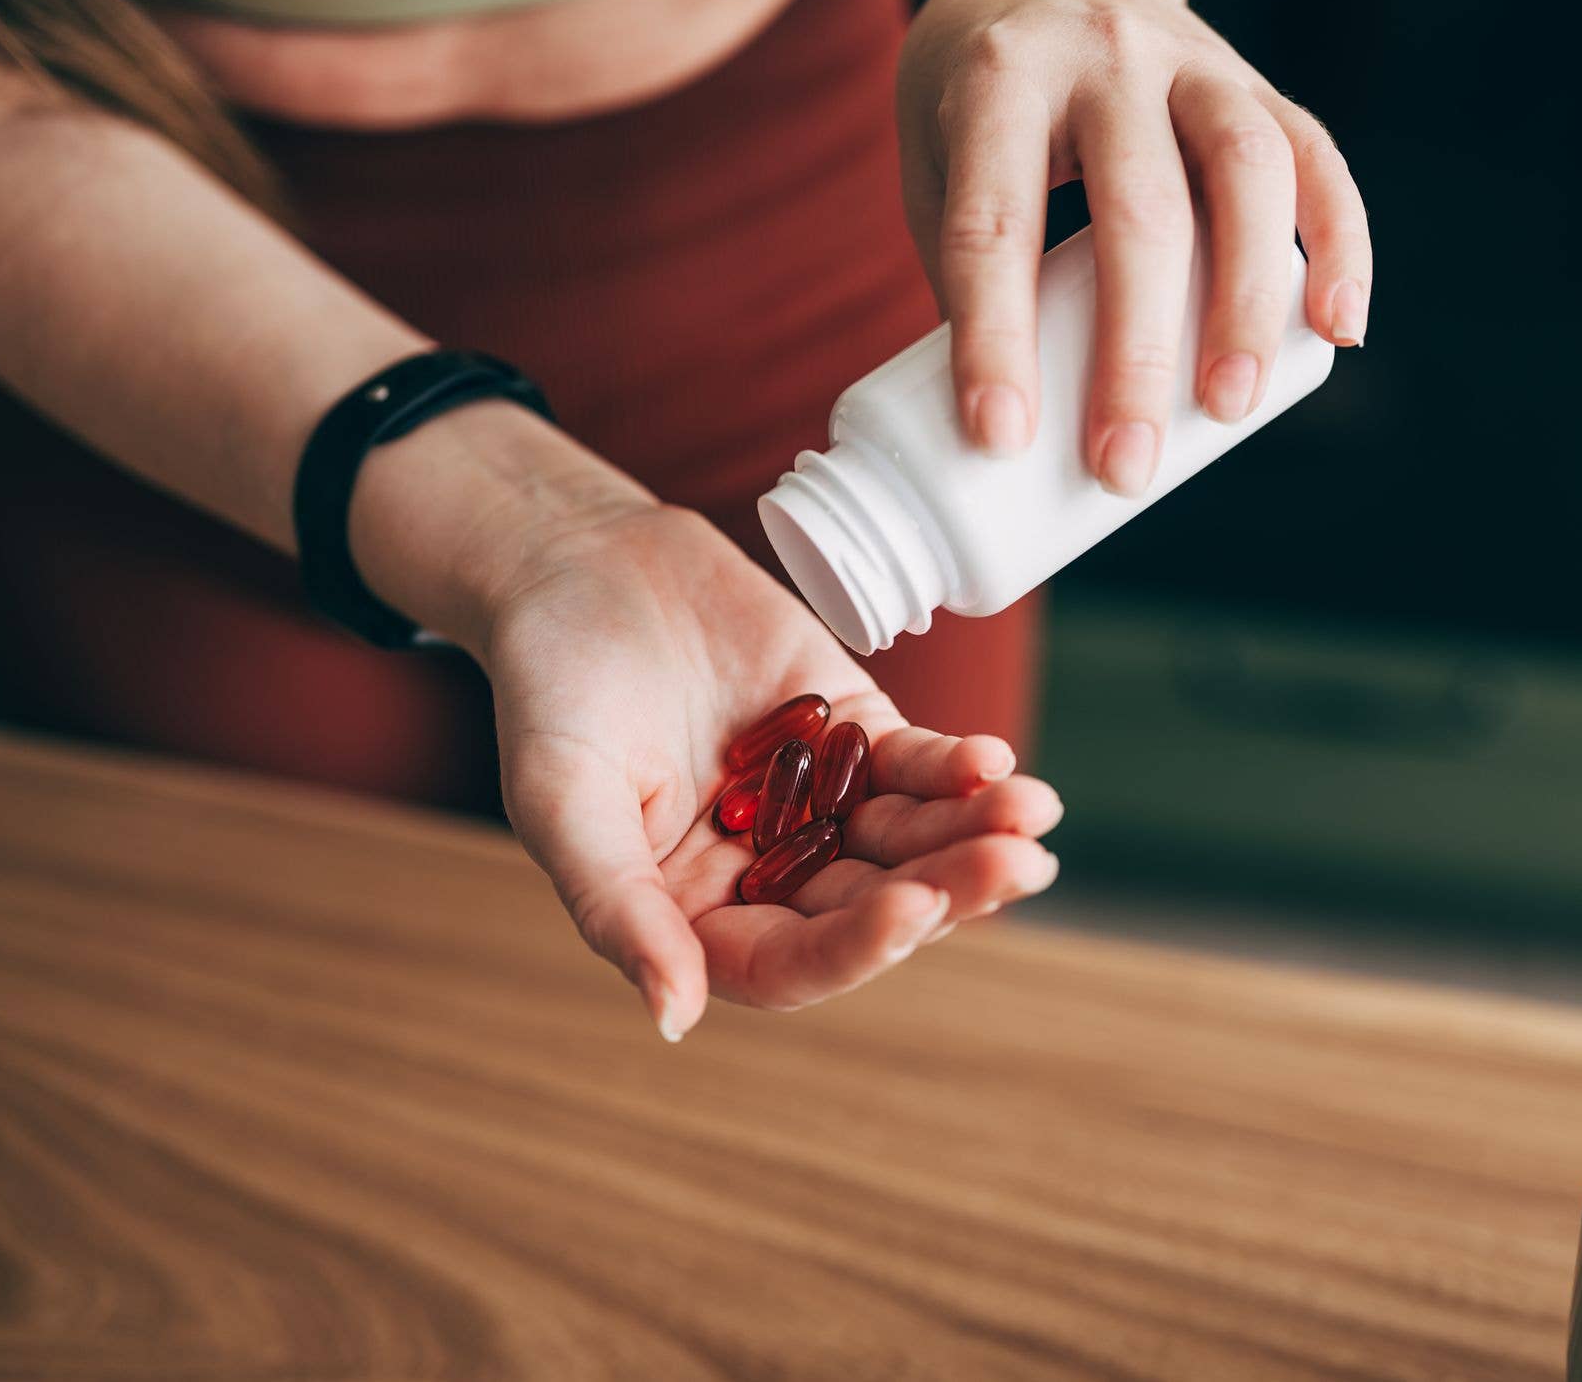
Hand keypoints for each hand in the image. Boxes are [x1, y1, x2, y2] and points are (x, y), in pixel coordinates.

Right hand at [470, 504, 1063, 1042]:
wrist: (579, 562)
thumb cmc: (550, 688)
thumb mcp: (561, 800)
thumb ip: (618, 908)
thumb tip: (674, 1019)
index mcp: (694, 916)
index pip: (789, 962)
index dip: (856, 947)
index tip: (914, 910)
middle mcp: (765, 873)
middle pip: (871, 906)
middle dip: (950, 888)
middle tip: (1015, 864)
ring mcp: (818, 803)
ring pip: (908, 841)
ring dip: (972, 833)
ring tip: (1031, 813)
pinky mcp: (853, 730)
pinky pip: (915, 763)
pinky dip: (957, 767)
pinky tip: (995, 762)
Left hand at [897, 0, 1371, 494]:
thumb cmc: (979, 101)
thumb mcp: (933, 162)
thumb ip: (964, 272)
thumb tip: (1000, 432)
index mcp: (1000, 82)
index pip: (995, 221)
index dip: (996, 336)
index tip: (1001, 439)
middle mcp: (1105, 59)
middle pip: (1138, 208)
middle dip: (1136, 352)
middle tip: (1123, 466)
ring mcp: (1194, 62)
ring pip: (1245, 174)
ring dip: (1246, 304)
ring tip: (1229, 410)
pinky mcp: (1257, 81)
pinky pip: (1317, 157)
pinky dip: (1340, 244)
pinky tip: (1340, 328)